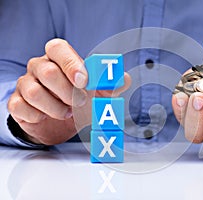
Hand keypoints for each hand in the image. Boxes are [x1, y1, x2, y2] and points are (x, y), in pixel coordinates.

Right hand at [7, 39, 130, 144]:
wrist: (60, 123)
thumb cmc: (79, 101)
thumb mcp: (98, 94)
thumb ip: (111, 85)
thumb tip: (125, 79)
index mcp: (59, 58)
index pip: (58, 48)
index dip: (70, 63)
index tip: (84, 80)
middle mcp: (39, 67)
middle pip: (47, 71)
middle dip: (67, 90)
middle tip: (80, 102)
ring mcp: (25, 84)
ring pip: (34, 92)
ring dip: (55, 107)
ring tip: (67, 112)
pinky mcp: (17, 103)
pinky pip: (21, 107)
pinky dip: (38, 116)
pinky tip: (47, 117)